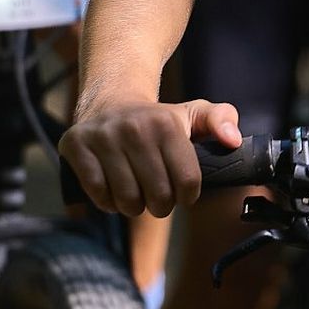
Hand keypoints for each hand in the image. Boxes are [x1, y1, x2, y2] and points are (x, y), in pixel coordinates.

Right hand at [59, 94, 241, 217]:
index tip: (182, 192)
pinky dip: (107, 202)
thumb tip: (232, 139)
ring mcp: (103, 137)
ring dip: (134, 207)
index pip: (187, 181)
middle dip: (162, 205)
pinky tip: (113, 191)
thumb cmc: (156, 118)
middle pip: (158, 196)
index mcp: (166, 124)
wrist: (109, 100)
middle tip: (158, 198)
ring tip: (136, 195)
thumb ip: (222, 120)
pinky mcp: (75, 146)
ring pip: (126, 200)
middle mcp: (134, 129)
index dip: (188, 196)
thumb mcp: (194, 112)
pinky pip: (97, 194)